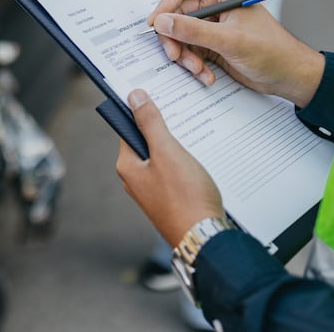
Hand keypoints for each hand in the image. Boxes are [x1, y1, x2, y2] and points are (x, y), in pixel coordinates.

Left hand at [116, 88, 222, 245]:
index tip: (158, 94)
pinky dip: (185, 161)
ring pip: (163, 157)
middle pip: (147, 141)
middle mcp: (136, 179)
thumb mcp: (167, 152)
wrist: (206, 239)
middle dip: (164, 127)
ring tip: (196, 131)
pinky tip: (202, 155)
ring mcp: (154, 191)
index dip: (142, 110)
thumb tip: (134, 97)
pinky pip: (174, 171)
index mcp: (128, 167)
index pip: (129, 128)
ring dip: (178, 144)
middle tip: (182, 109)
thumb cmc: (185, 197)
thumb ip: (150, 123)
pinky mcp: (171, 199)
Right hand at [147, 0, 323, 107]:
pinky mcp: (212, 45)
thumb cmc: (271, 51)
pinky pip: (190, 51)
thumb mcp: (230, 40)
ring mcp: (212, 26)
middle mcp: (214, 5)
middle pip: (176, 13)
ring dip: (184, 55)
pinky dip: (193, 65)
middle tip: (175, 55)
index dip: (166, 3)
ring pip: (180, 35)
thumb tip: (161, 22)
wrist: (290, 77)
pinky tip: (206, 75)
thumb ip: (193, 30)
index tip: (157, 24)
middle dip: (175, 37)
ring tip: (197, 69)